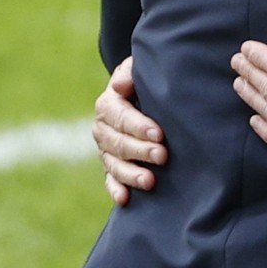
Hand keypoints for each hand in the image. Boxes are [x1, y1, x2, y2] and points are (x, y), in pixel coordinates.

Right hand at [92, 55, 167, 205]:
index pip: (120, 117)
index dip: (139, 126)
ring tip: (151, 181)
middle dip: (140, 150)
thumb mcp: (138, 68)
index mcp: (108, 104)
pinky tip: (125, 199)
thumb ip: (130, 72)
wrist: (143, 96)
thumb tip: (118, 86)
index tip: (159, 134)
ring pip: (114, 164)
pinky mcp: (112, 166)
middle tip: (163, 155)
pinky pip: (110, 180)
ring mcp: (106, 150)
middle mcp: (102, 128)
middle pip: (117, 143)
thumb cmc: (145, 81)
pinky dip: (115, 189)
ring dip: (131, 174)